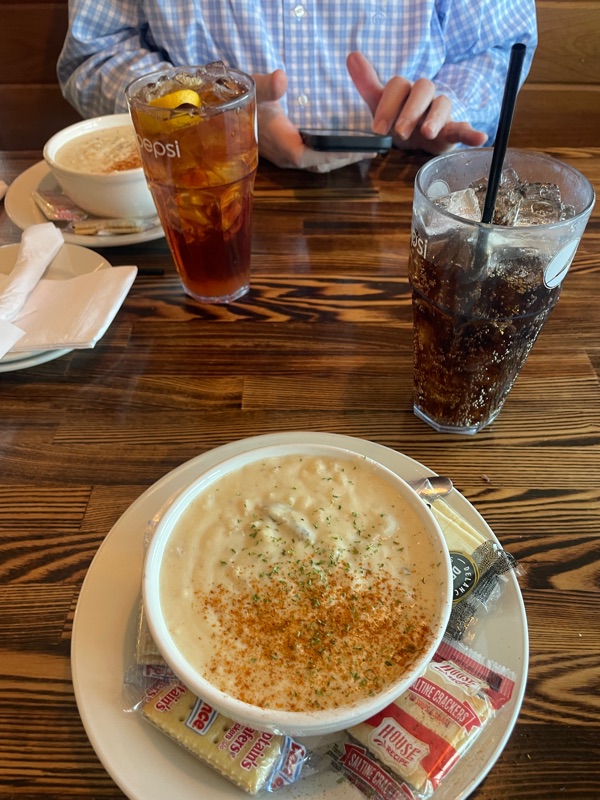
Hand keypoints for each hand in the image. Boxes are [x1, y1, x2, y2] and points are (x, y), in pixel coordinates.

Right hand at [252, 69, 372, 171]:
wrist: (225, 114)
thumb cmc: (242, 99)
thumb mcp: (254, 88)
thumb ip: (269, 86)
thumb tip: (282, 78)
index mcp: (281, 143)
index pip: (312, 155)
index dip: (335, 154)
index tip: (359, 148)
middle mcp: (286, 156)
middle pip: (321, 164)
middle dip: (346, 158)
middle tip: (372, 150)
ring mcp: (287, 157)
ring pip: (318, 165)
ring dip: (340, 159)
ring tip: (364, 151)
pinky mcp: (288, 154)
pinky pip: (314, 160)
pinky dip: (330, 156)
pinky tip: (343, 147)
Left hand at [346, 52, 486, 154]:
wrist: (417, 139)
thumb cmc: (399, 119)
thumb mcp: (379, 104)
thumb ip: (367, 83)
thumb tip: (352, 55)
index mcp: (405, 90)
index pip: (398, 86)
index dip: (387, 105)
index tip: (377, 128)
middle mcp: (424, 96)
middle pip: (422, 90)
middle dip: (410, 110)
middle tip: (399, 131)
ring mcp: (440, 112)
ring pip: (442, 105)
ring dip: (435, 118)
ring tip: (427, 133)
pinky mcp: (452, 130)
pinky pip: (463, 127)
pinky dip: (472, 133)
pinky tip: (480, 137)